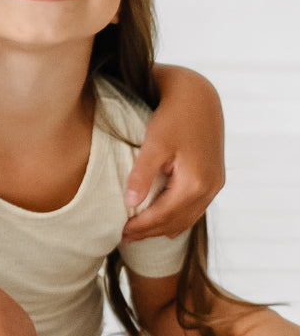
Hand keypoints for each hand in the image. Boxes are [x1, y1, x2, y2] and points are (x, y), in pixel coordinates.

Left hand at [121, 68, 223, 241]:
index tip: (119, 233)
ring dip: (165, 226)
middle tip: (124, 238)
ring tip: (140, 233)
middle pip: (177, 220)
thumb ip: (142, 174)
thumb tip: (130, 203)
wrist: (199, 96)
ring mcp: (215, 184)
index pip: (163, 215)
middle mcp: (210, 188)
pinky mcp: (214, 177)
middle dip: (151, 231)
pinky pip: (196, 207)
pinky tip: (165, 221)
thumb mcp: (154, 144)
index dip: (141, 227)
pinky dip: (178, 217)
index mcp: (195, 183)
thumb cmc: (173, 117)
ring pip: (189, 217)